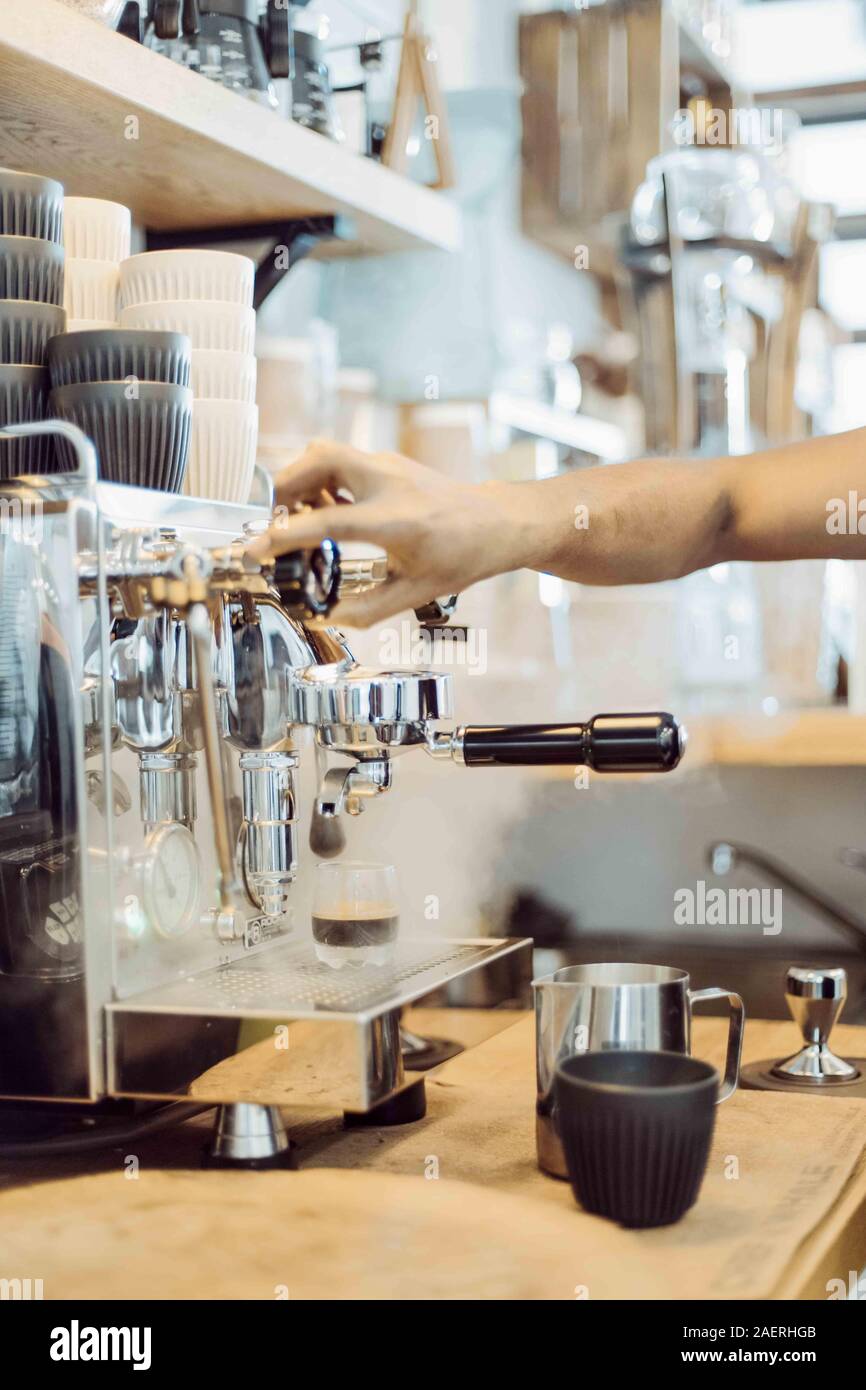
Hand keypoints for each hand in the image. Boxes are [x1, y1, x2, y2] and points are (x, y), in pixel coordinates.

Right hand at [247, 440, 521, 625]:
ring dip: (299, 479)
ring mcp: (387, 466)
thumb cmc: (462, 556)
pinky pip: (339, 459)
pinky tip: (323, 508)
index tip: (256, 550)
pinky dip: (319, 478)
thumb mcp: (415, 593)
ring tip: (295, 516)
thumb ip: (364, 610)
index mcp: (396, 520)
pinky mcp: (385, 462)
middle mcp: (388, 484)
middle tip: (271, 520)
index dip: (286, 536)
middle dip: (284, 486)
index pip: (329, 521)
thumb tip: (321, 618)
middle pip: (320, 459)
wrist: (495, 522)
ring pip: (325, 452)